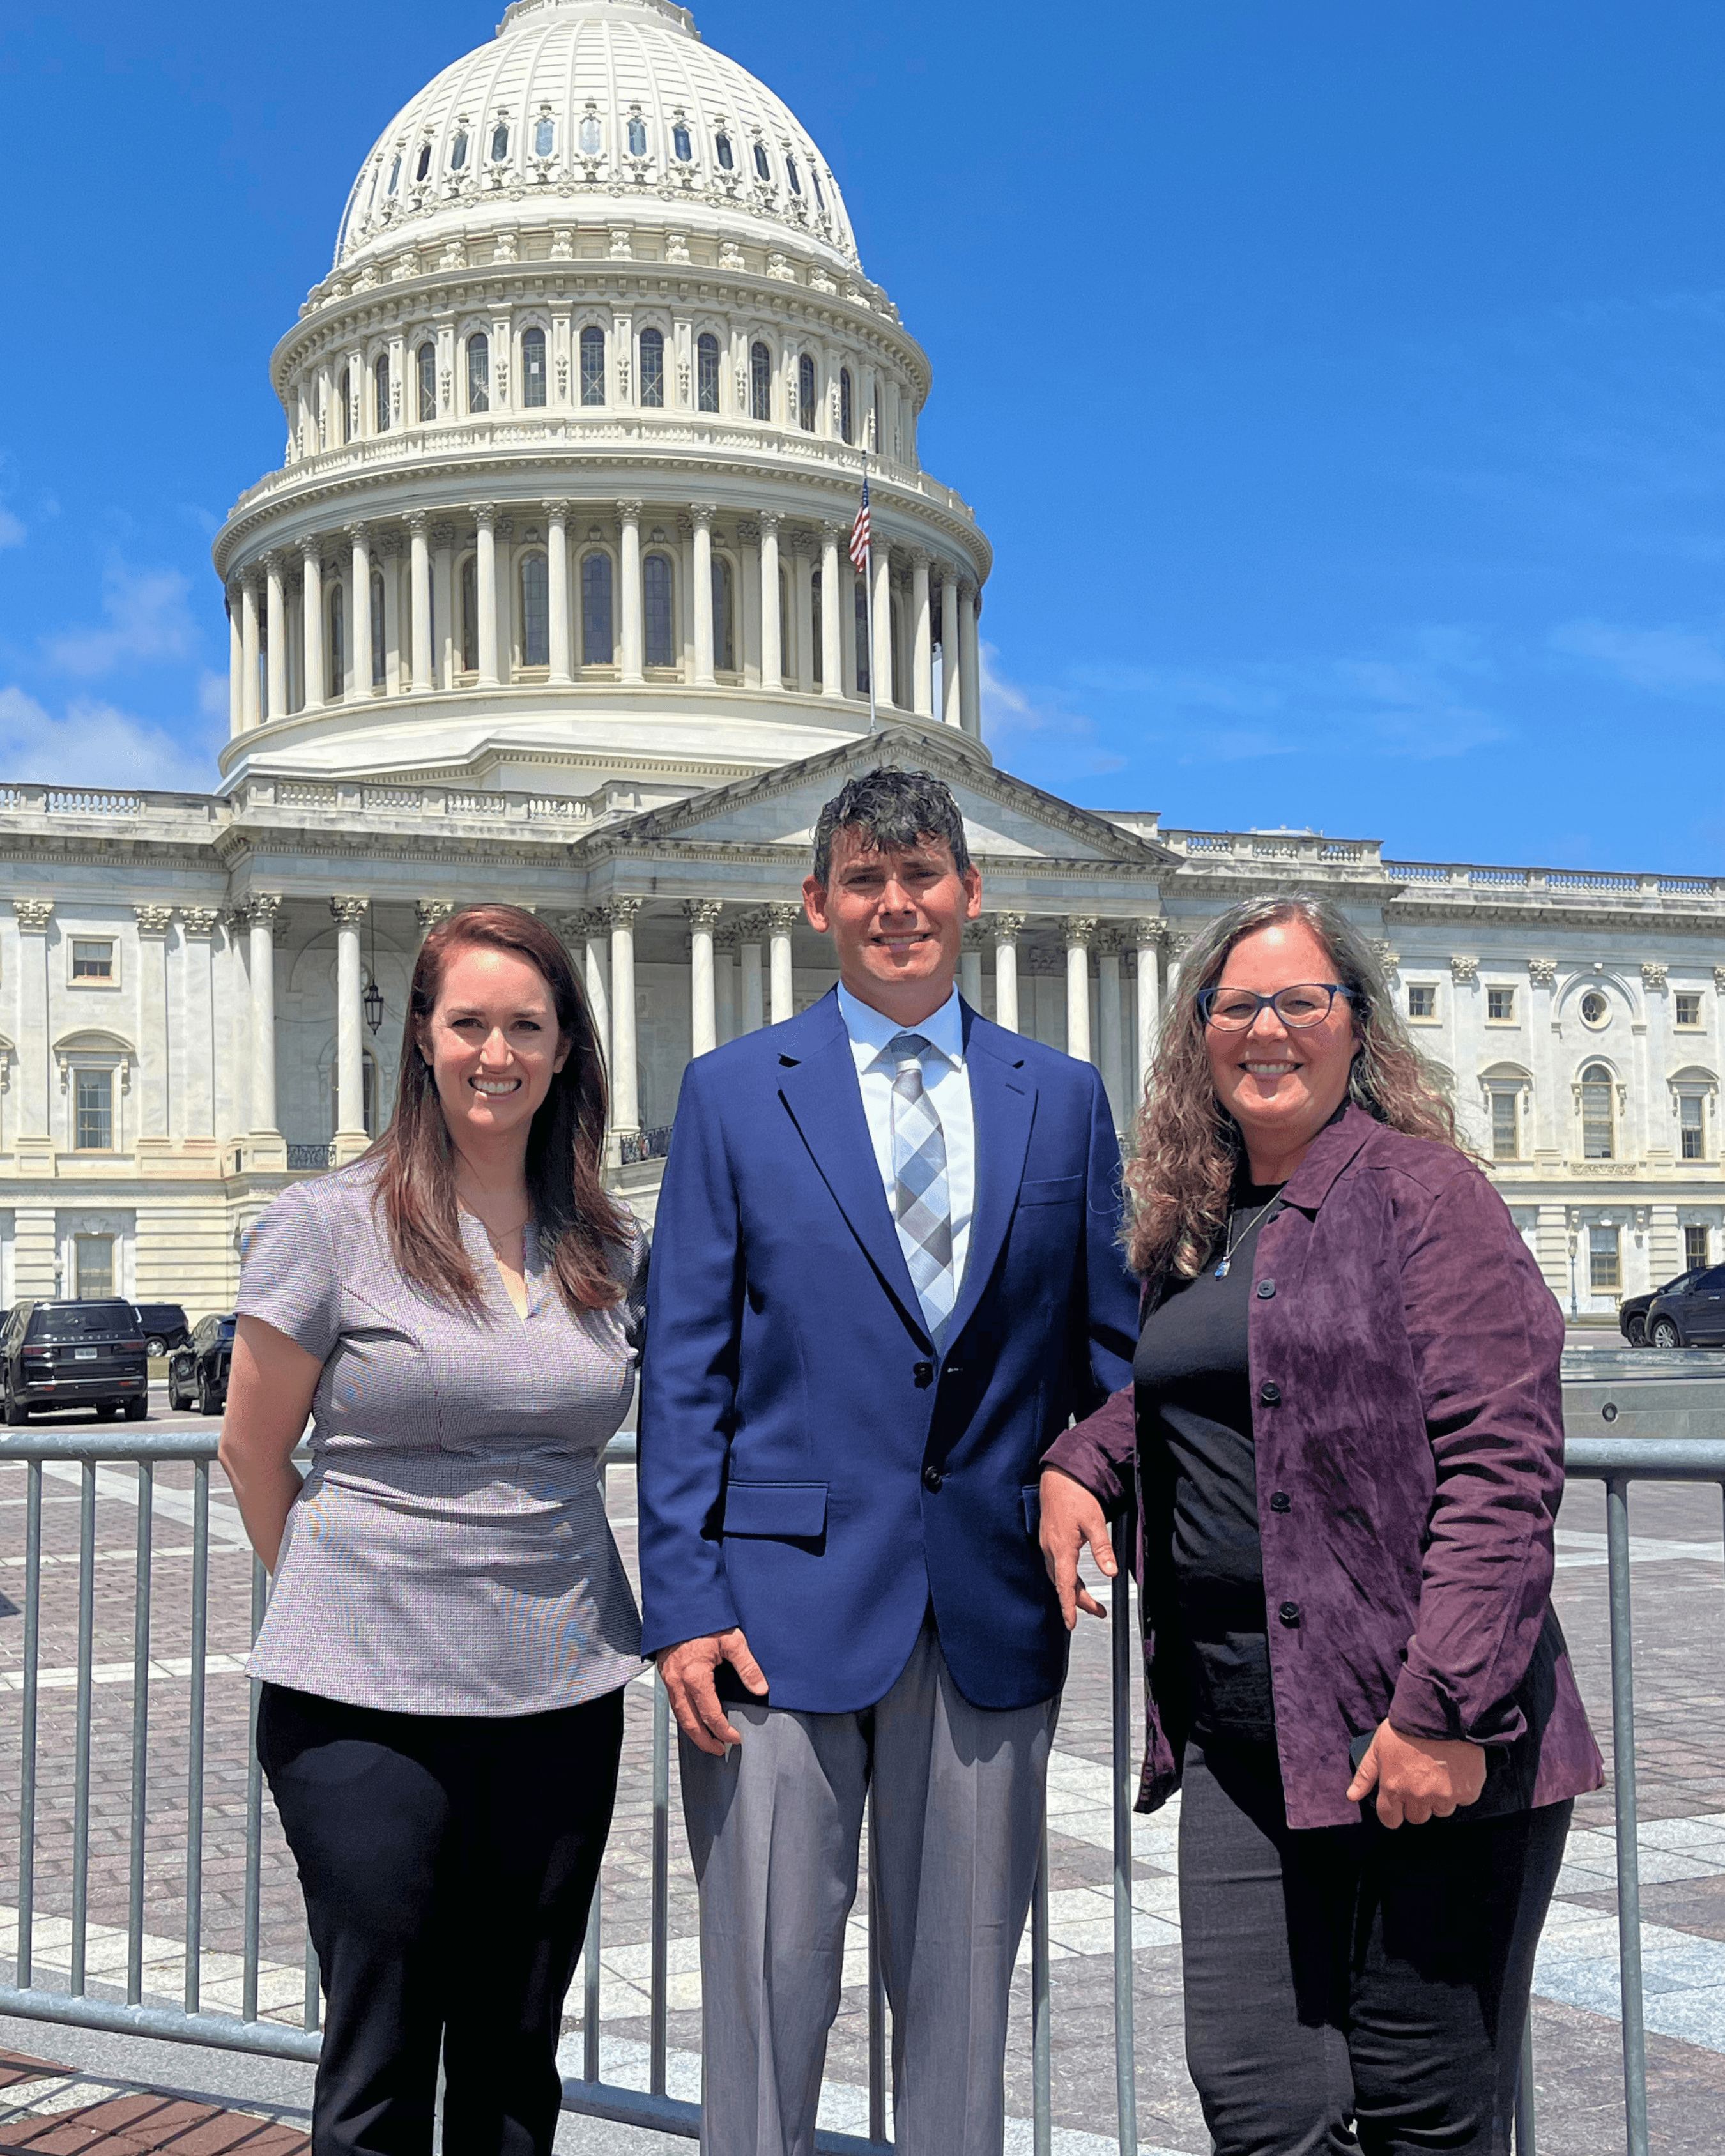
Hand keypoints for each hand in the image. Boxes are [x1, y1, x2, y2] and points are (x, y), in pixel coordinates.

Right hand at [656, 1629, 768, 1756]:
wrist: (680, 1601)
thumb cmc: (705, 1618)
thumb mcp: (732, 1639)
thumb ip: (747, 1666)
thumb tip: (761, 1689)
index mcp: (694, 1675)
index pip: (710, 1713)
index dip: (723, 1729)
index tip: (736, 1738)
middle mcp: (677, 1681)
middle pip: (689, 1722)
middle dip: (704, 1740)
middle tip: (719, 1751)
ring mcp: (668, 1678)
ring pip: (679, 1714)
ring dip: (693, 1731)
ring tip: (708, 1741)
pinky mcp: (665, 1673)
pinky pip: (674, 1702)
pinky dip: (684, 1716)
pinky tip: (694, 1718)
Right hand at [1039, 1468, 1117, 1630]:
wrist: (1058, 1476)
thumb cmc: (1075, 1495)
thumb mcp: (1094, 1521)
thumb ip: (1102, 1548)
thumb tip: (1110, 1572)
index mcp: (1061, 1547)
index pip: (1064, 1585)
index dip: (1069, 1606)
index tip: (1071, 1624)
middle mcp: (1050, 1549)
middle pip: (1062, 1584)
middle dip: (1078, 1601)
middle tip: (1099, 1612)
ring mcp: (1048, 1544)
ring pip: (1059, 1575)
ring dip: (1073, 1590)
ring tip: (1091, 1601)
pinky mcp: (1049, 1539)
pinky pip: (1056, 1565)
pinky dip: (1066, 1577)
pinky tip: (1074, 1578)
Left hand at [1346, 1720, 1486, 1827]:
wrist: (1441, 1712)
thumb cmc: (1406, 1727)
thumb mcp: (1378, 1746)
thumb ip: (1365, 1775)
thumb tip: (1352, 1796)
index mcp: (1393, 1787)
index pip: (1390, 1819)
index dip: (1393, 1812)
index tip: (1398, 1803)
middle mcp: (1418, 1796)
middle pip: (1417, 1817)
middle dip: (1417, 1803)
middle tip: (1420, 1779)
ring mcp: (1444, 1796)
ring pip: (1441, 1810)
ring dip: (1439, 1797)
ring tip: (1439, 1771)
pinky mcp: (1467, 1793)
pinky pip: (1462, 1800)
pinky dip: (1460, 1789)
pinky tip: (1455, 1768)